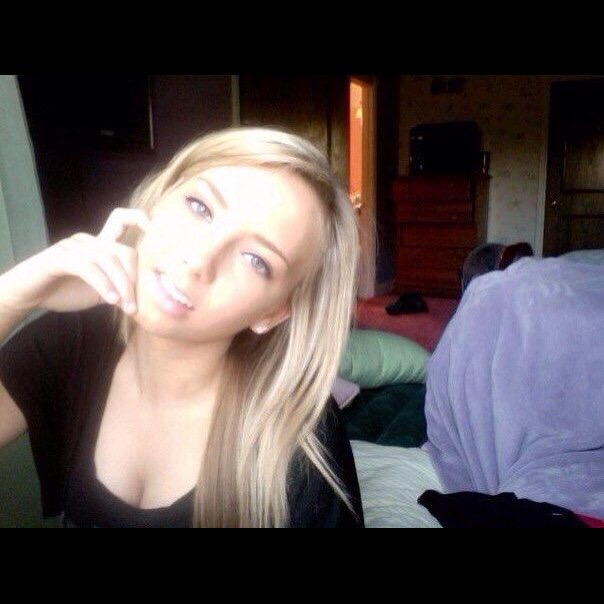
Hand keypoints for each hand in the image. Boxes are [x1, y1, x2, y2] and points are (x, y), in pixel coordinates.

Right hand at [0, 208, 151, 314]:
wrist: (29, 295)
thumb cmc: (66, 291)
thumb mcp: (102, 290)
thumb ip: (121, 287)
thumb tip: (148, 296)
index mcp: (101, 244)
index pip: (122, 220)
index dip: (140, 218)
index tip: (155, 229)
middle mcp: (89, 240)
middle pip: (123, 251)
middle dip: (133, 280)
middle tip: (135, 306)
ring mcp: (74, 246)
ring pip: (108, 261)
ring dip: (121, 287)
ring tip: (126, 308)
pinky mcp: (60, 257)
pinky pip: (88, 268)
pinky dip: (103, 285)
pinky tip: (110, 300)